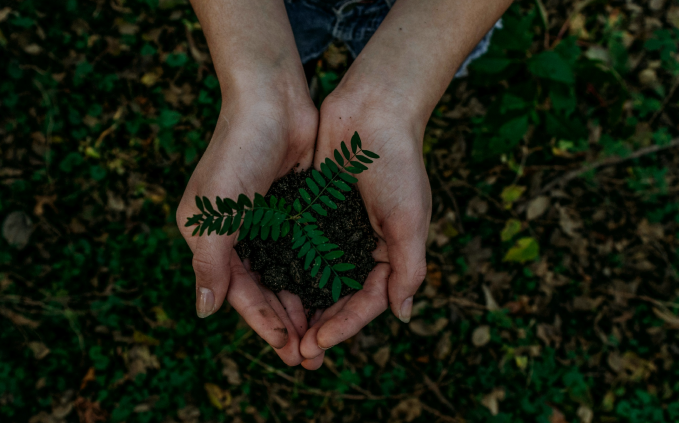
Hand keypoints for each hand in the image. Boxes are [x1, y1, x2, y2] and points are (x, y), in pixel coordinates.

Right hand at [176, 91, 316, 365]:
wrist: (272, 99)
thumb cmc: (238, 151)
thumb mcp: (216, 211)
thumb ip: (210, 262)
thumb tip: (204, 311)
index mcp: (210, 237)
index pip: (238, 291)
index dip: (262, 322)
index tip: (287, 348)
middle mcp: (236, 234)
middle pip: (263, 290)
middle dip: (285, 323)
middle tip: (310, 356)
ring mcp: (266, 222)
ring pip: (286, 275)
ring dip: (302, 305)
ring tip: (323, 335)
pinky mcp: (292, 209)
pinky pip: (304, 252)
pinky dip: (315, 275)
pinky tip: (333, 295)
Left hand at [298, 90, 430, 369]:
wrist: (372, 110)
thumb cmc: (398, 163)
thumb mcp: (410, 219)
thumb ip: (408, 268)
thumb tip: (402, 315)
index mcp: (389, 253)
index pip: (366, 302)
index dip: (344, 326)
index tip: (318, 343)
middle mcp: (361, 246)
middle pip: (338, 298)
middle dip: (320, 326)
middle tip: (297, 353)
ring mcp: (336, 230)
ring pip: (315, 279)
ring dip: (300, 306)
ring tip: (281, 333)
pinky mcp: (313, 212)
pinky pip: (298, 249)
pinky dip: (287, 270)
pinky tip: (269, 289)